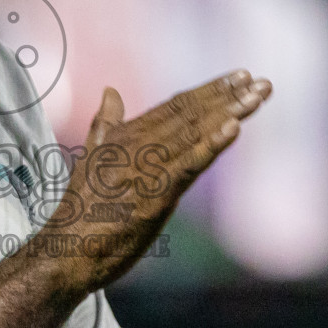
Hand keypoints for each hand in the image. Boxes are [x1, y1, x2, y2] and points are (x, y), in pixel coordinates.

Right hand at [36, 71, 272, 294]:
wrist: (66, 251)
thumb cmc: (81, 211)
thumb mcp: (92, 158)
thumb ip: (105, 123)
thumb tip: (110, 90)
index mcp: (126, 136)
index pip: (175, 106)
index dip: (209, 90)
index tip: (239, 77)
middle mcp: (138, 146)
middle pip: (190, 113)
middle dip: (227, 95)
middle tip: (260, 81)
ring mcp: (147, 169)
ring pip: (194, 132)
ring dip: (229, 111)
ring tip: (258, 94)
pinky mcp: (155, 195)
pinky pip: (188, 165)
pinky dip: (211, 145)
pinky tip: (233, 127)